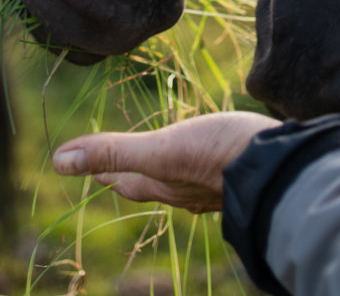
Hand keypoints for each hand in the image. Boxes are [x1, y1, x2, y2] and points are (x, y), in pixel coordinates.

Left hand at [52, 111, 280, 212]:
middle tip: (115, 169)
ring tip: (162, 166)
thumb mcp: (161, 148)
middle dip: (131, 175)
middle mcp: (185, 191)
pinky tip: (209, 165)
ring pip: (181, 183)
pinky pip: (211, 176)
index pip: (125, 181)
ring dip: (166, 175)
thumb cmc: (219, 154)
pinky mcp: (239, 175)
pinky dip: (199, 170)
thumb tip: (58, 161)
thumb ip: (113, 151)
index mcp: (163, 183)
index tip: (87, 170)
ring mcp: (215, 186)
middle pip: (151, 184)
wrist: (280, 165)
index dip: (103, 172)